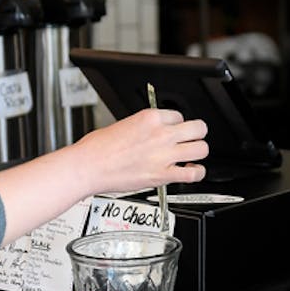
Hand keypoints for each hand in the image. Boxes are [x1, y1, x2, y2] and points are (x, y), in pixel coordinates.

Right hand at [72, 107, 208, 192]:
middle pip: (198, 128)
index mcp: (150, 117)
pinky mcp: (162, 175)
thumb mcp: (123, 124)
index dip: (177, 124)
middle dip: (196, 133)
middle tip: (191, 138)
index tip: (172, 130)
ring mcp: (164, 155)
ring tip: (193, 155)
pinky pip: (193, 174)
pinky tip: (192, 171)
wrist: (88, 166)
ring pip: (201, 149)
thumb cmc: (97, 147)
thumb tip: (153, 133)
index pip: (178, 115)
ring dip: (198, 152)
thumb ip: (144, 127)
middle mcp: (161, 134)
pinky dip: (197, 173)